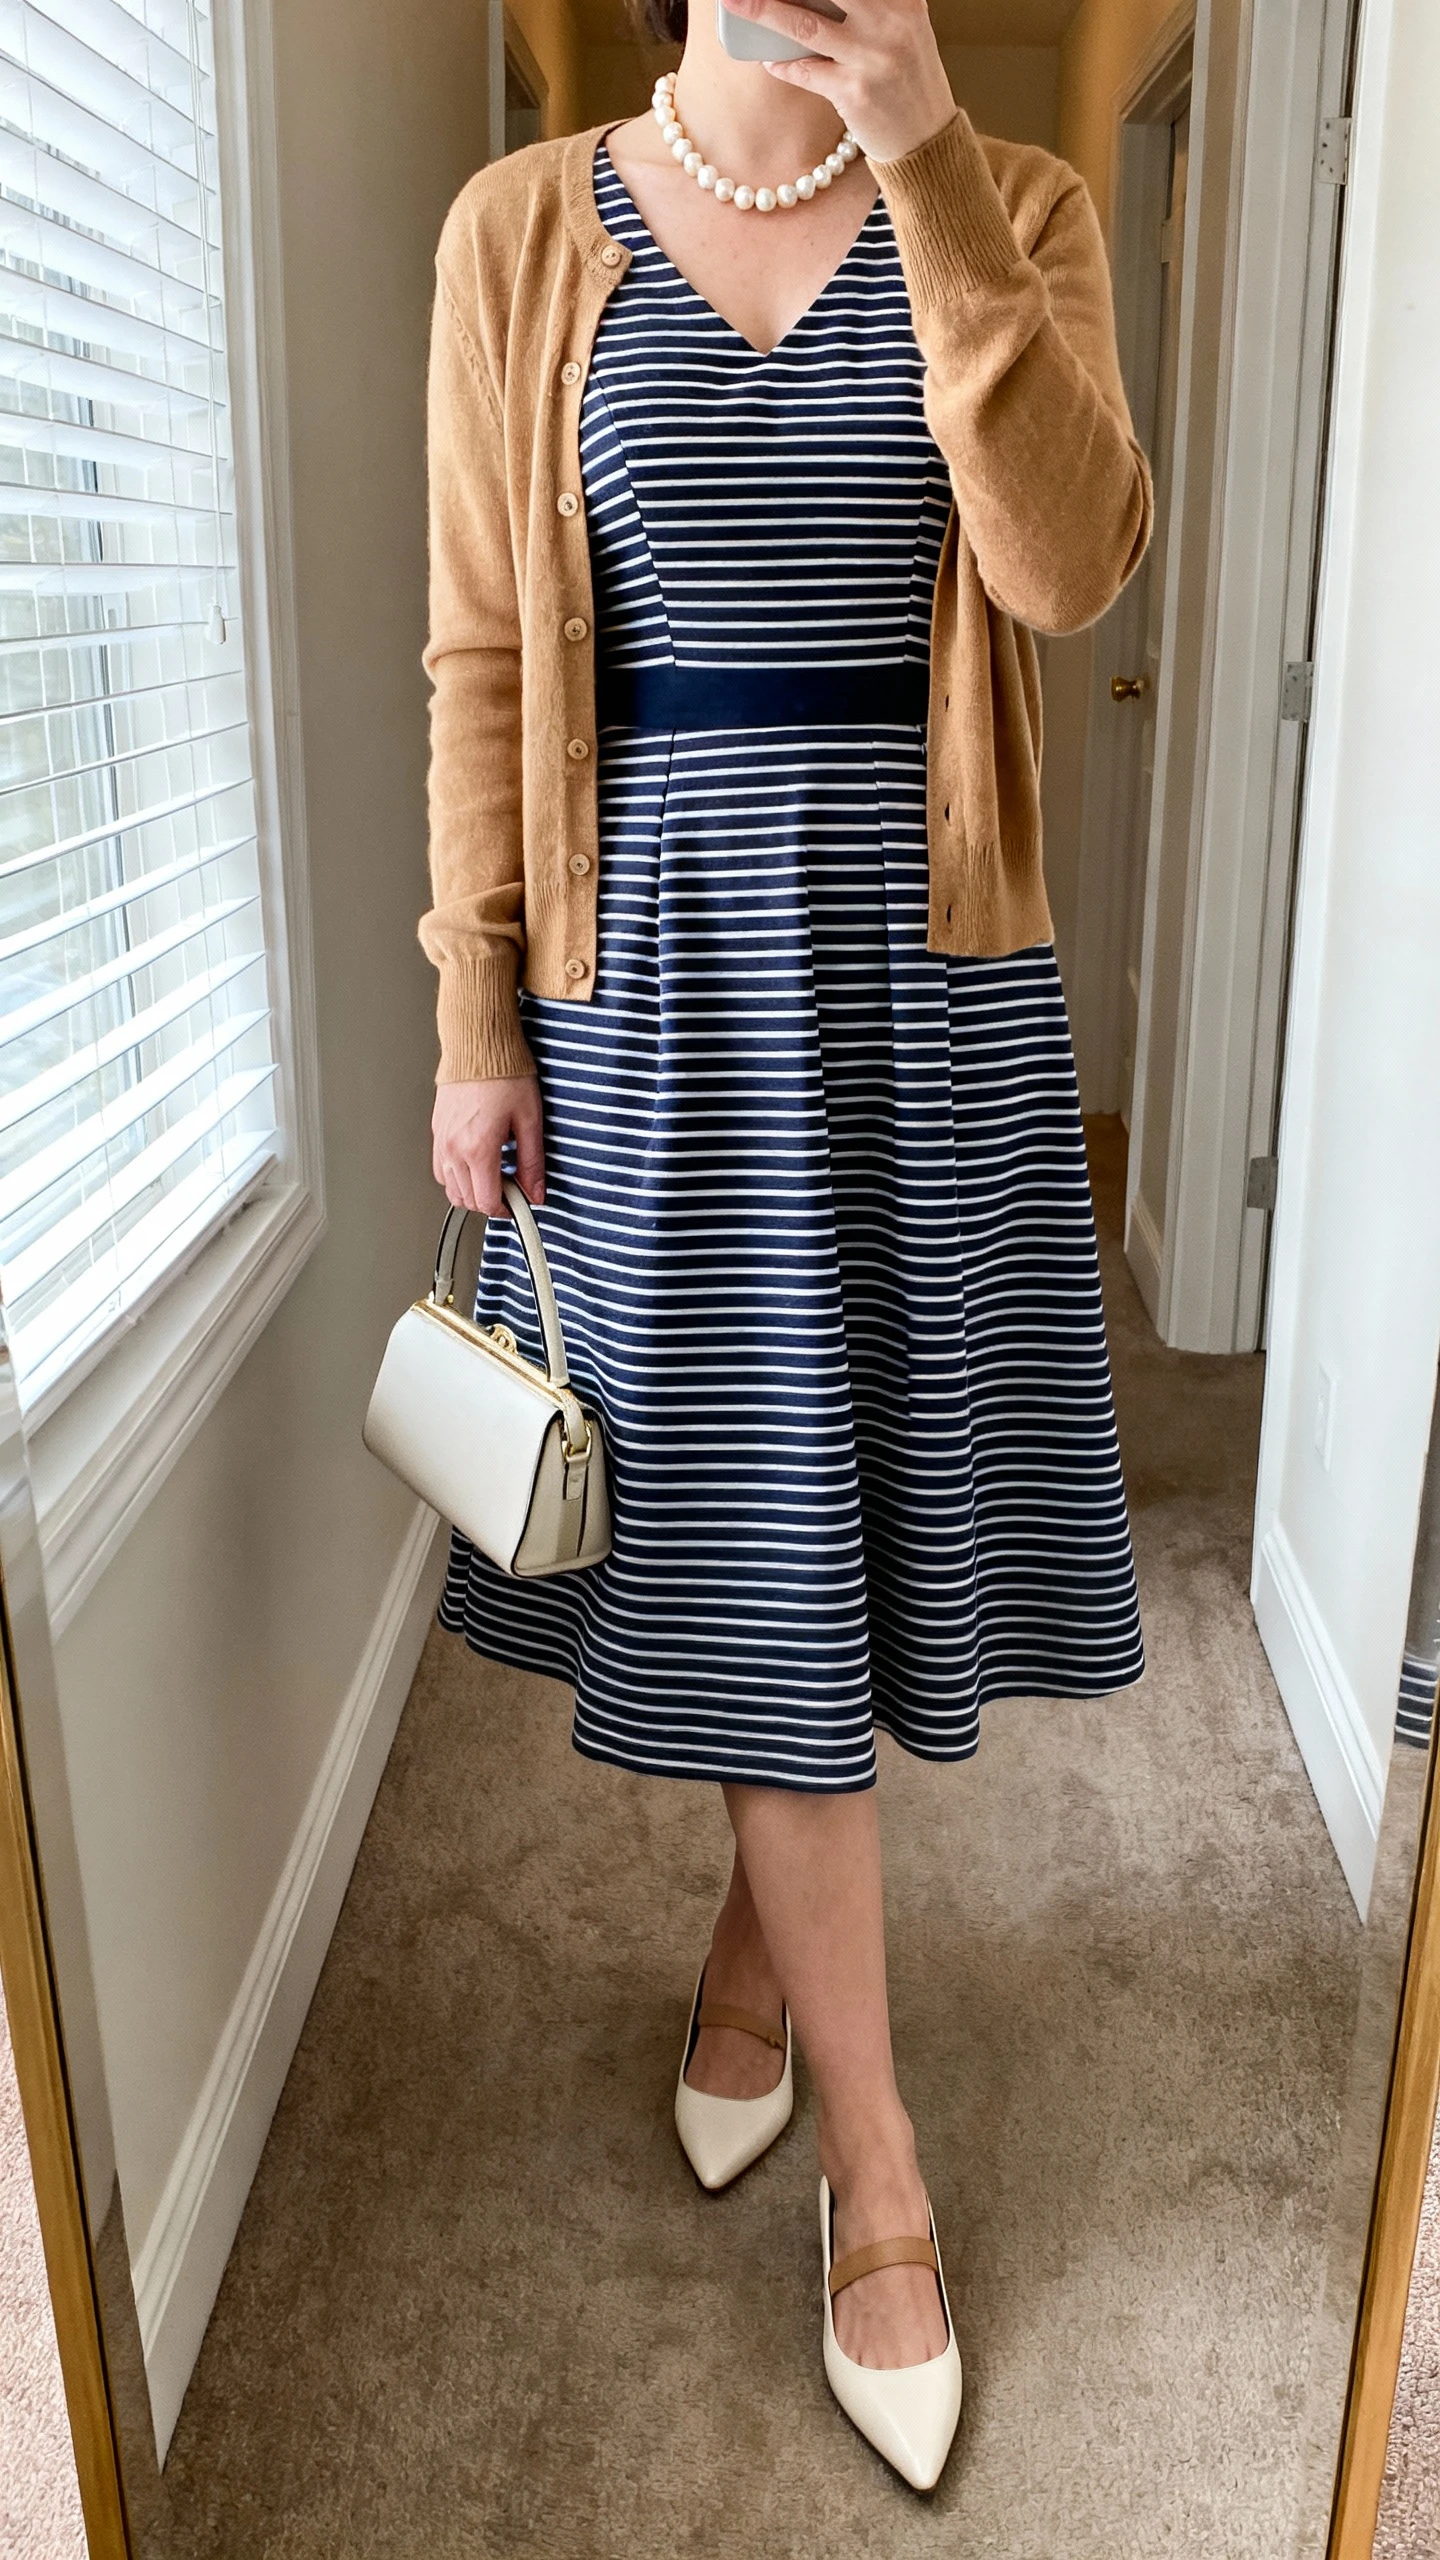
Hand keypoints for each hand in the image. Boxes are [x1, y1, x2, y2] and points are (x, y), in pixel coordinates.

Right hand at [432, 1077, 545, 1215]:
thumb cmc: (504, 1073)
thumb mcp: (529, 1120)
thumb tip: (536, 1191)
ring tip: (495, 1176)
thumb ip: (532, 1162)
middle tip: (512, 1189)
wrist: (479, 1045)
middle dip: (491, 1202)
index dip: (506, 1210)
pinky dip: (456, 1177)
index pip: (487, 1201)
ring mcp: (442, 1141)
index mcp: (478, 1149)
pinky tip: (474, 1165)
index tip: (519, 1203)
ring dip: (472, 1191)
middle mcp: (455, 1149)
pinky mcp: (437, 1131)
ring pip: (451, 1189)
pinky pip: (441, 1169)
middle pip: (468, 1199)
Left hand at [722, 0, 955, 164]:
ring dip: (763, 11)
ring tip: (734, 1)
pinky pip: (806, 71)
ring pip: (805, 24)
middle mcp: (890, 21)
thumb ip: (875, 2)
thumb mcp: (904, 26)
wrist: (928, 139)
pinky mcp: (855, 92)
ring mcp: (872, 57)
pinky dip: (783, 65)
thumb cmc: (908, 77)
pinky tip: (770, 59)